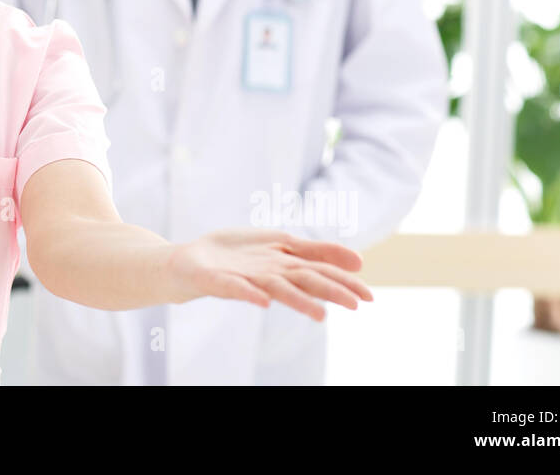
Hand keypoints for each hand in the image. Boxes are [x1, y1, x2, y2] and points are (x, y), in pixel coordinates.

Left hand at [166, 228, 372, 319]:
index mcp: (285, 265)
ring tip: (320, 315)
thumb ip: (315, 250)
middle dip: (330, 291)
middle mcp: (270, 275)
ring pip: (276, 289)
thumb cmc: (238, 254)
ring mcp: (246, 279)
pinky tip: (263, 301)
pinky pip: (235, 288)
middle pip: (304, 281)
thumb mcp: (280, 243)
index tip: (369, 298)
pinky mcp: (220, 282)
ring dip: (298, 301)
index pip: (320, 271)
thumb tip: (358, 261)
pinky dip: (249, 293)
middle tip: (357, 305)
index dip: (343, 281)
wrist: (191, 261)